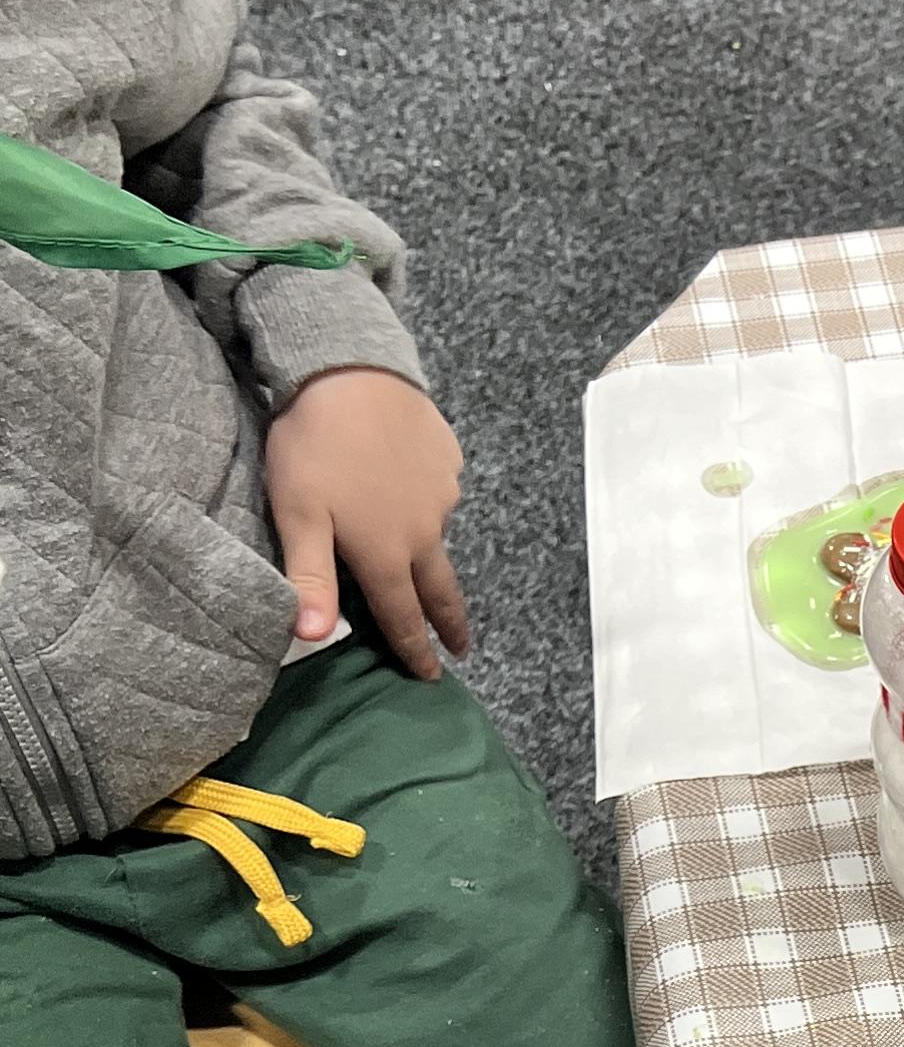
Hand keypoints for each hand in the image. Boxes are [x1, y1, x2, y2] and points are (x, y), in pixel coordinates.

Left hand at [263, 367, 470, 671]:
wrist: (351, 368)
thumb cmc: (315, 445)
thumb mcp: (299, 514)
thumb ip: (309, 577)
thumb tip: (311, 638)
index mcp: (386, 554)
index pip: (404, 618)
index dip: (416, 651)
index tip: (430, 677)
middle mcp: (423, 533)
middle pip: (441, 591)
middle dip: (451, 624)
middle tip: (461, 648)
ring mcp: (441, 496)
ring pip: (437, 537)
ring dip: (431, 555)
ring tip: (417, 553)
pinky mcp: (448, 460)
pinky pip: (438, 492)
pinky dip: (425, 501)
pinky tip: (406, 485)